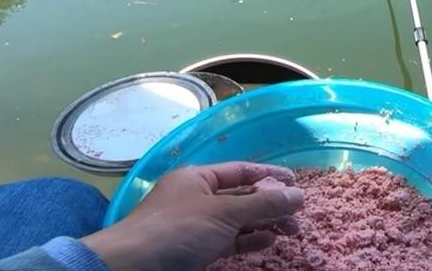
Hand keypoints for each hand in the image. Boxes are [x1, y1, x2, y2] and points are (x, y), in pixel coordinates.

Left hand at [81, 162, 303, 270]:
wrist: (133, 268)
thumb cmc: (177, 230)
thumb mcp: (223, 213)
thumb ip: (263, 204)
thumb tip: (298, 195)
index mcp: (197, 177)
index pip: (241, 171)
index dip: (269, 175)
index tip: (296, 182)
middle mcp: (196, 197)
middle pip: (241, 196)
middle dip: (271, 204)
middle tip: (299, 214)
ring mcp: (195, 225)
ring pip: (237, 220)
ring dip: (264, 224)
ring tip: (291, 230)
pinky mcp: (195, 249)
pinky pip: (228, 240)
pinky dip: (249, 240)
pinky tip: (268, 241)